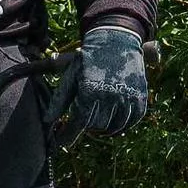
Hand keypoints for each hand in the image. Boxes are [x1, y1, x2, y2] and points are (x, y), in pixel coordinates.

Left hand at [63, 25, 151, 142]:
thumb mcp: (70, 78)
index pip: (78, 123)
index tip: (61, 143)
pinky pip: (133, 120)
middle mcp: (110, 96)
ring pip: (114, 126)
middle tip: (79, 125)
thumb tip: (47, 122)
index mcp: (89, 92)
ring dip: (104, 129)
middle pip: (95, 126)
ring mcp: (127, 97)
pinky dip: (123, 125)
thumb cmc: (88, 62)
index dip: (68, 135)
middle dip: (85, 128)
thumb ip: (59, 101)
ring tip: (95, 125)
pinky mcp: (140, 96)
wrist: (116, 43)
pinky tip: (113, 124)